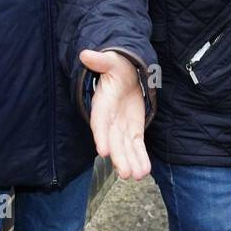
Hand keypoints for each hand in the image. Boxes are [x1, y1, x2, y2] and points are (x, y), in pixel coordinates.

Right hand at [80, 49, 150, 180]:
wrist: (126, 73)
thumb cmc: (117, 66)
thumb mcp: (111, 61)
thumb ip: (101, 61)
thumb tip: (85, 54)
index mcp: (102, 104)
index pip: (100, 122)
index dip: (101, 136)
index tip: (103, 151)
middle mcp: (110, 120)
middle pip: (113, 141)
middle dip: (119, 157)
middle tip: (125, 173)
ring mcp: (121, 127)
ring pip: (125, 148)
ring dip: (131, 162)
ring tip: (138, 176)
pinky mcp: (133, 131)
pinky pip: (137, 147)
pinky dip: (140, 158)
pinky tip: (145, 171)